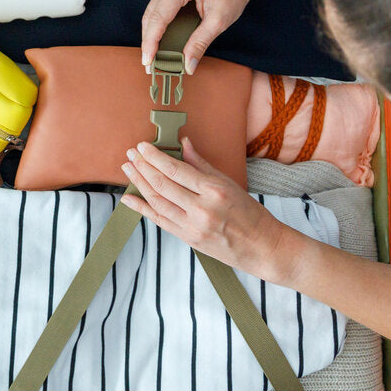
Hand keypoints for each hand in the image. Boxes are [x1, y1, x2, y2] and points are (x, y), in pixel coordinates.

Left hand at [119, 138, 295, 281]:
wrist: (262, 247)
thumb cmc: (250, 213)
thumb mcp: (229, 183)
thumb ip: (202, 165)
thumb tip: (184, 143)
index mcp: (214, 191)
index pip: (176, 170)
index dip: (155, 157)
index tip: (142, 146)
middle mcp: (202, 209)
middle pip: (163, 185)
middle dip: (143, 167)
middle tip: (130, 154)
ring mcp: (193, 226)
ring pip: (158, 202)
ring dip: (139, 184)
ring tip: (128, 169)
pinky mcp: (188, 239)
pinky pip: (159, 221)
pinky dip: (141, 209)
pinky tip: (128, 198)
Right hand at [139, 0, 258, 73]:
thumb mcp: (219, 20)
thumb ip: (200, 43)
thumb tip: (188, 65)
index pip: (159, 17)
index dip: (151, 41)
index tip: (148, 61)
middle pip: (151, 14)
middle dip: (148, 40)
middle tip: (150, 63)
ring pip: (151, 10)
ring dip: (151, 33)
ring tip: (153, 55)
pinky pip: (157, 5)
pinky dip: (157, 23)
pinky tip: (159, 39)